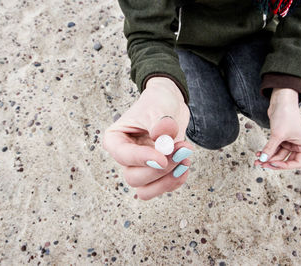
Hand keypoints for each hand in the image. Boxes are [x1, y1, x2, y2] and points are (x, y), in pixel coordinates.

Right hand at [102, 77, 192, 199]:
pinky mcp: (155, 174)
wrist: (171, 106)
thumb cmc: (158, 103)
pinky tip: (185, 163)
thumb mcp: (159, 106)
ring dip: (167, 179)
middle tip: (182, 149)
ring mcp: (139, 168)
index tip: (162, 158)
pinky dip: (176, 180)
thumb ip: (161, 122)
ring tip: (185, 159)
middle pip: (134, 177)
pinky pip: (162, 188)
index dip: (142, 159)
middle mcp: (125, 157)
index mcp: (116, 139)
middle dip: (160, 169)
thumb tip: (163, 140)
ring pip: (145, 191)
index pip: (123, 156)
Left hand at [254, 88, 300, 168]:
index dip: (285, 166)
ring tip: (257, 160)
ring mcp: (292, 141)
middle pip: (286, 159)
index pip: (298, 163)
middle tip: (260, 164)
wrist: (281, 100)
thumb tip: (262, 161)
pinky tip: (259, 154)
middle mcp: (300, 144)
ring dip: (268, 157)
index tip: (272, 164)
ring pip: (279, 154)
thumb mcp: (277, 134)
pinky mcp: (283, 137)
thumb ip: (270, 149)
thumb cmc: (286, 114)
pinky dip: (268, 151)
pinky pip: (276, 148)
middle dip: (273, 162)